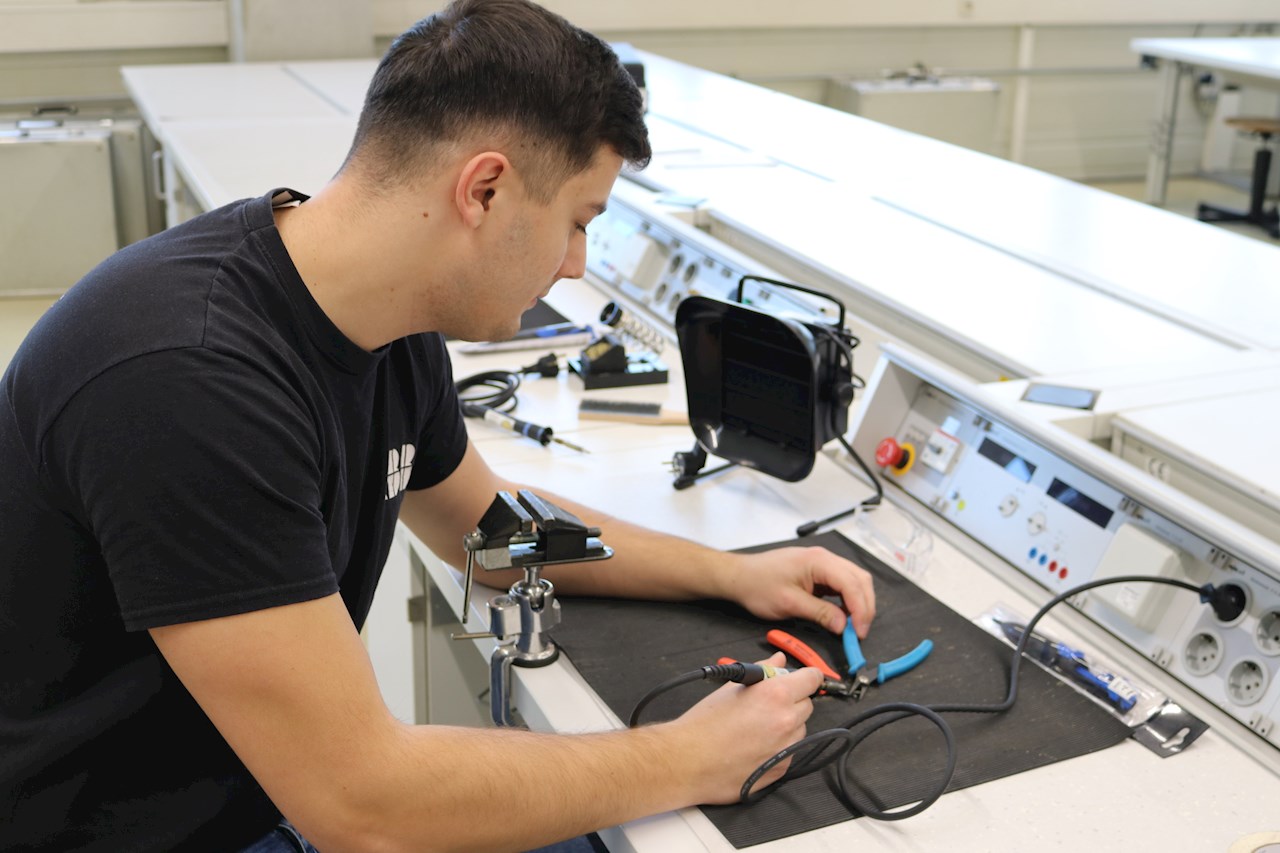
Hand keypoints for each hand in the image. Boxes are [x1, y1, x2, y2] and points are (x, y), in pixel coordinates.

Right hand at [668, 652, 821, 803]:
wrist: (688, 762)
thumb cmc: (704, 724)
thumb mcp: (731, 687)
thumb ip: (763, 671)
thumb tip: (778, 661)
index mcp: (775, 695)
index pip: (812, 679)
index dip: (806, 677)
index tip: (802, 679)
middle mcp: (786, 721)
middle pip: (807, 704)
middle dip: (792, 701)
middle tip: (766, 704)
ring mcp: (787, 748)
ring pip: (800, 730)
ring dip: (787, 726)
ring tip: (755, 728)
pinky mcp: (782, 769)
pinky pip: (790, 751)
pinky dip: (779, 747)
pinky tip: (754, 746)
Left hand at [724, 546, 876, 636]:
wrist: (739, 576)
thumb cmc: (758, 585)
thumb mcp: (789, 603)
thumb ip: (820, 613)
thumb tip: (844, 626)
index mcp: (818, 561)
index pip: (852, 583)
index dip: (861, 609)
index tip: (859, 632)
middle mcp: (824, 558)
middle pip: (859, 579)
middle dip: (865, 606)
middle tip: (860, 632)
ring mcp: (822, 564)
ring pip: (854, 581)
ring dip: (858, 603)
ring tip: (854, 627)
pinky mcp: (818, 572)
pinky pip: (842, 584)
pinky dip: (848, 601)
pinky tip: (844, 616)